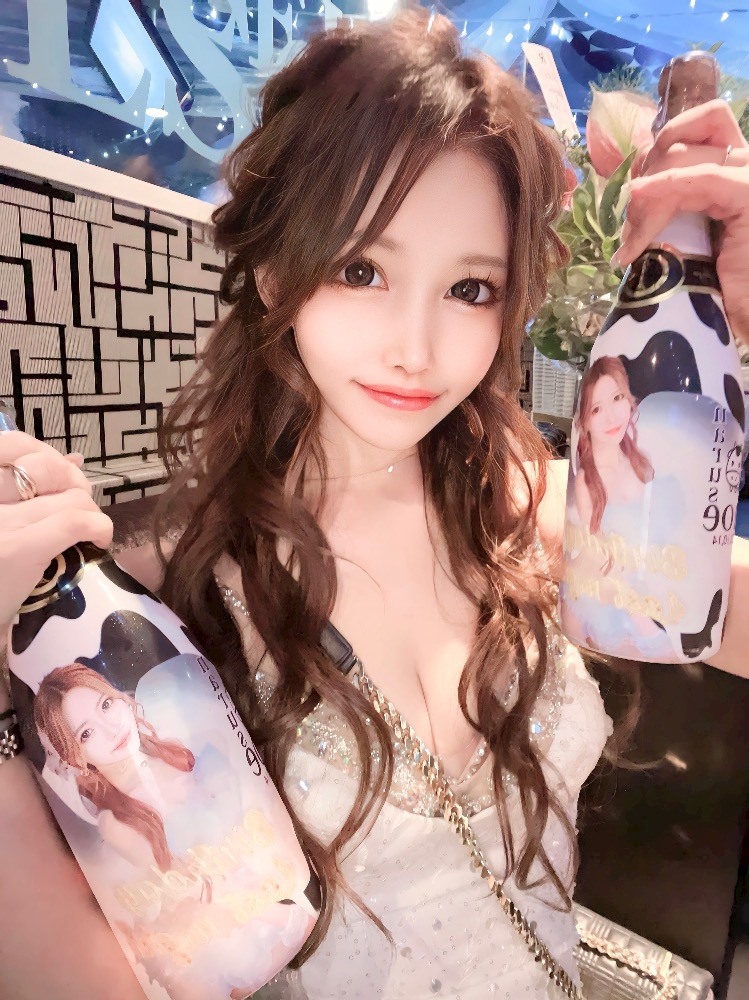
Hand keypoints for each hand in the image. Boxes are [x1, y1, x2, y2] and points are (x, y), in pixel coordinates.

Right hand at [0, 431, 112, 631]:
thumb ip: (20, 488)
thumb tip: (76, 460)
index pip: (12, 443)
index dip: (46, 455)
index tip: (64, 476)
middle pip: (46, 467)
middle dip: (75, 485)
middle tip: (81, 509)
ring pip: (70, 498)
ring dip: (91, 513)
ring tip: (88, 533)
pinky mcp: (17, 549)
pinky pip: (75, 521)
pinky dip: (99, 528)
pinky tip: (99, 542)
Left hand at [613, 99, 748, 344]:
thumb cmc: (728, 289)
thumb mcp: (690, 239)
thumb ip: (673, 208)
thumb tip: (632, 193)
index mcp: (733, 167)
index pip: (686, 132)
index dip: (649, 161)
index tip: (629, 204)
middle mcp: (744, 162)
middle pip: (678, 139)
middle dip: (642, 178)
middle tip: (628, 231)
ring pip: (680, 154)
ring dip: (645, 195)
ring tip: (634, 239)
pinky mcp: (748, 192)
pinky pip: (696, 178)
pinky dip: (661, 191)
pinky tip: (639, 213)